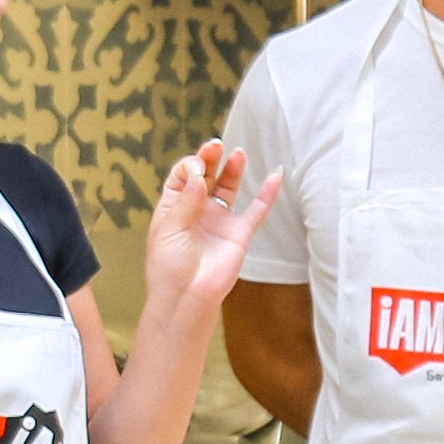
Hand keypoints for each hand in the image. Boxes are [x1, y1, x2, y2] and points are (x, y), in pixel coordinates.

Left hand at [138, 143, 281, 313]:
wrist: (186, 297)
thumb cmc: (169, 267)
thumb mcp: (168, 229)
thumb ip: (186, 202)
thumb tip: (201, 175)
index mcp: (175, 207)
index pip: (184, 176)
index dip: (191, 167)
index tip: (197, 170)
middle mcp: (198, 210)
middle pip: (207, 176)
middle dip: (211, 159)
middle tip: (215, 146)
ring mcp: (220, 220)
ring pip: (229, 188)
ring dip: (233, 169)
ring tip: (237, 153)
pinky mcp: (239, 233)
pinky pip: (256, 210)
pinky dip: (267, 194)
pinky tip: (275, 175)